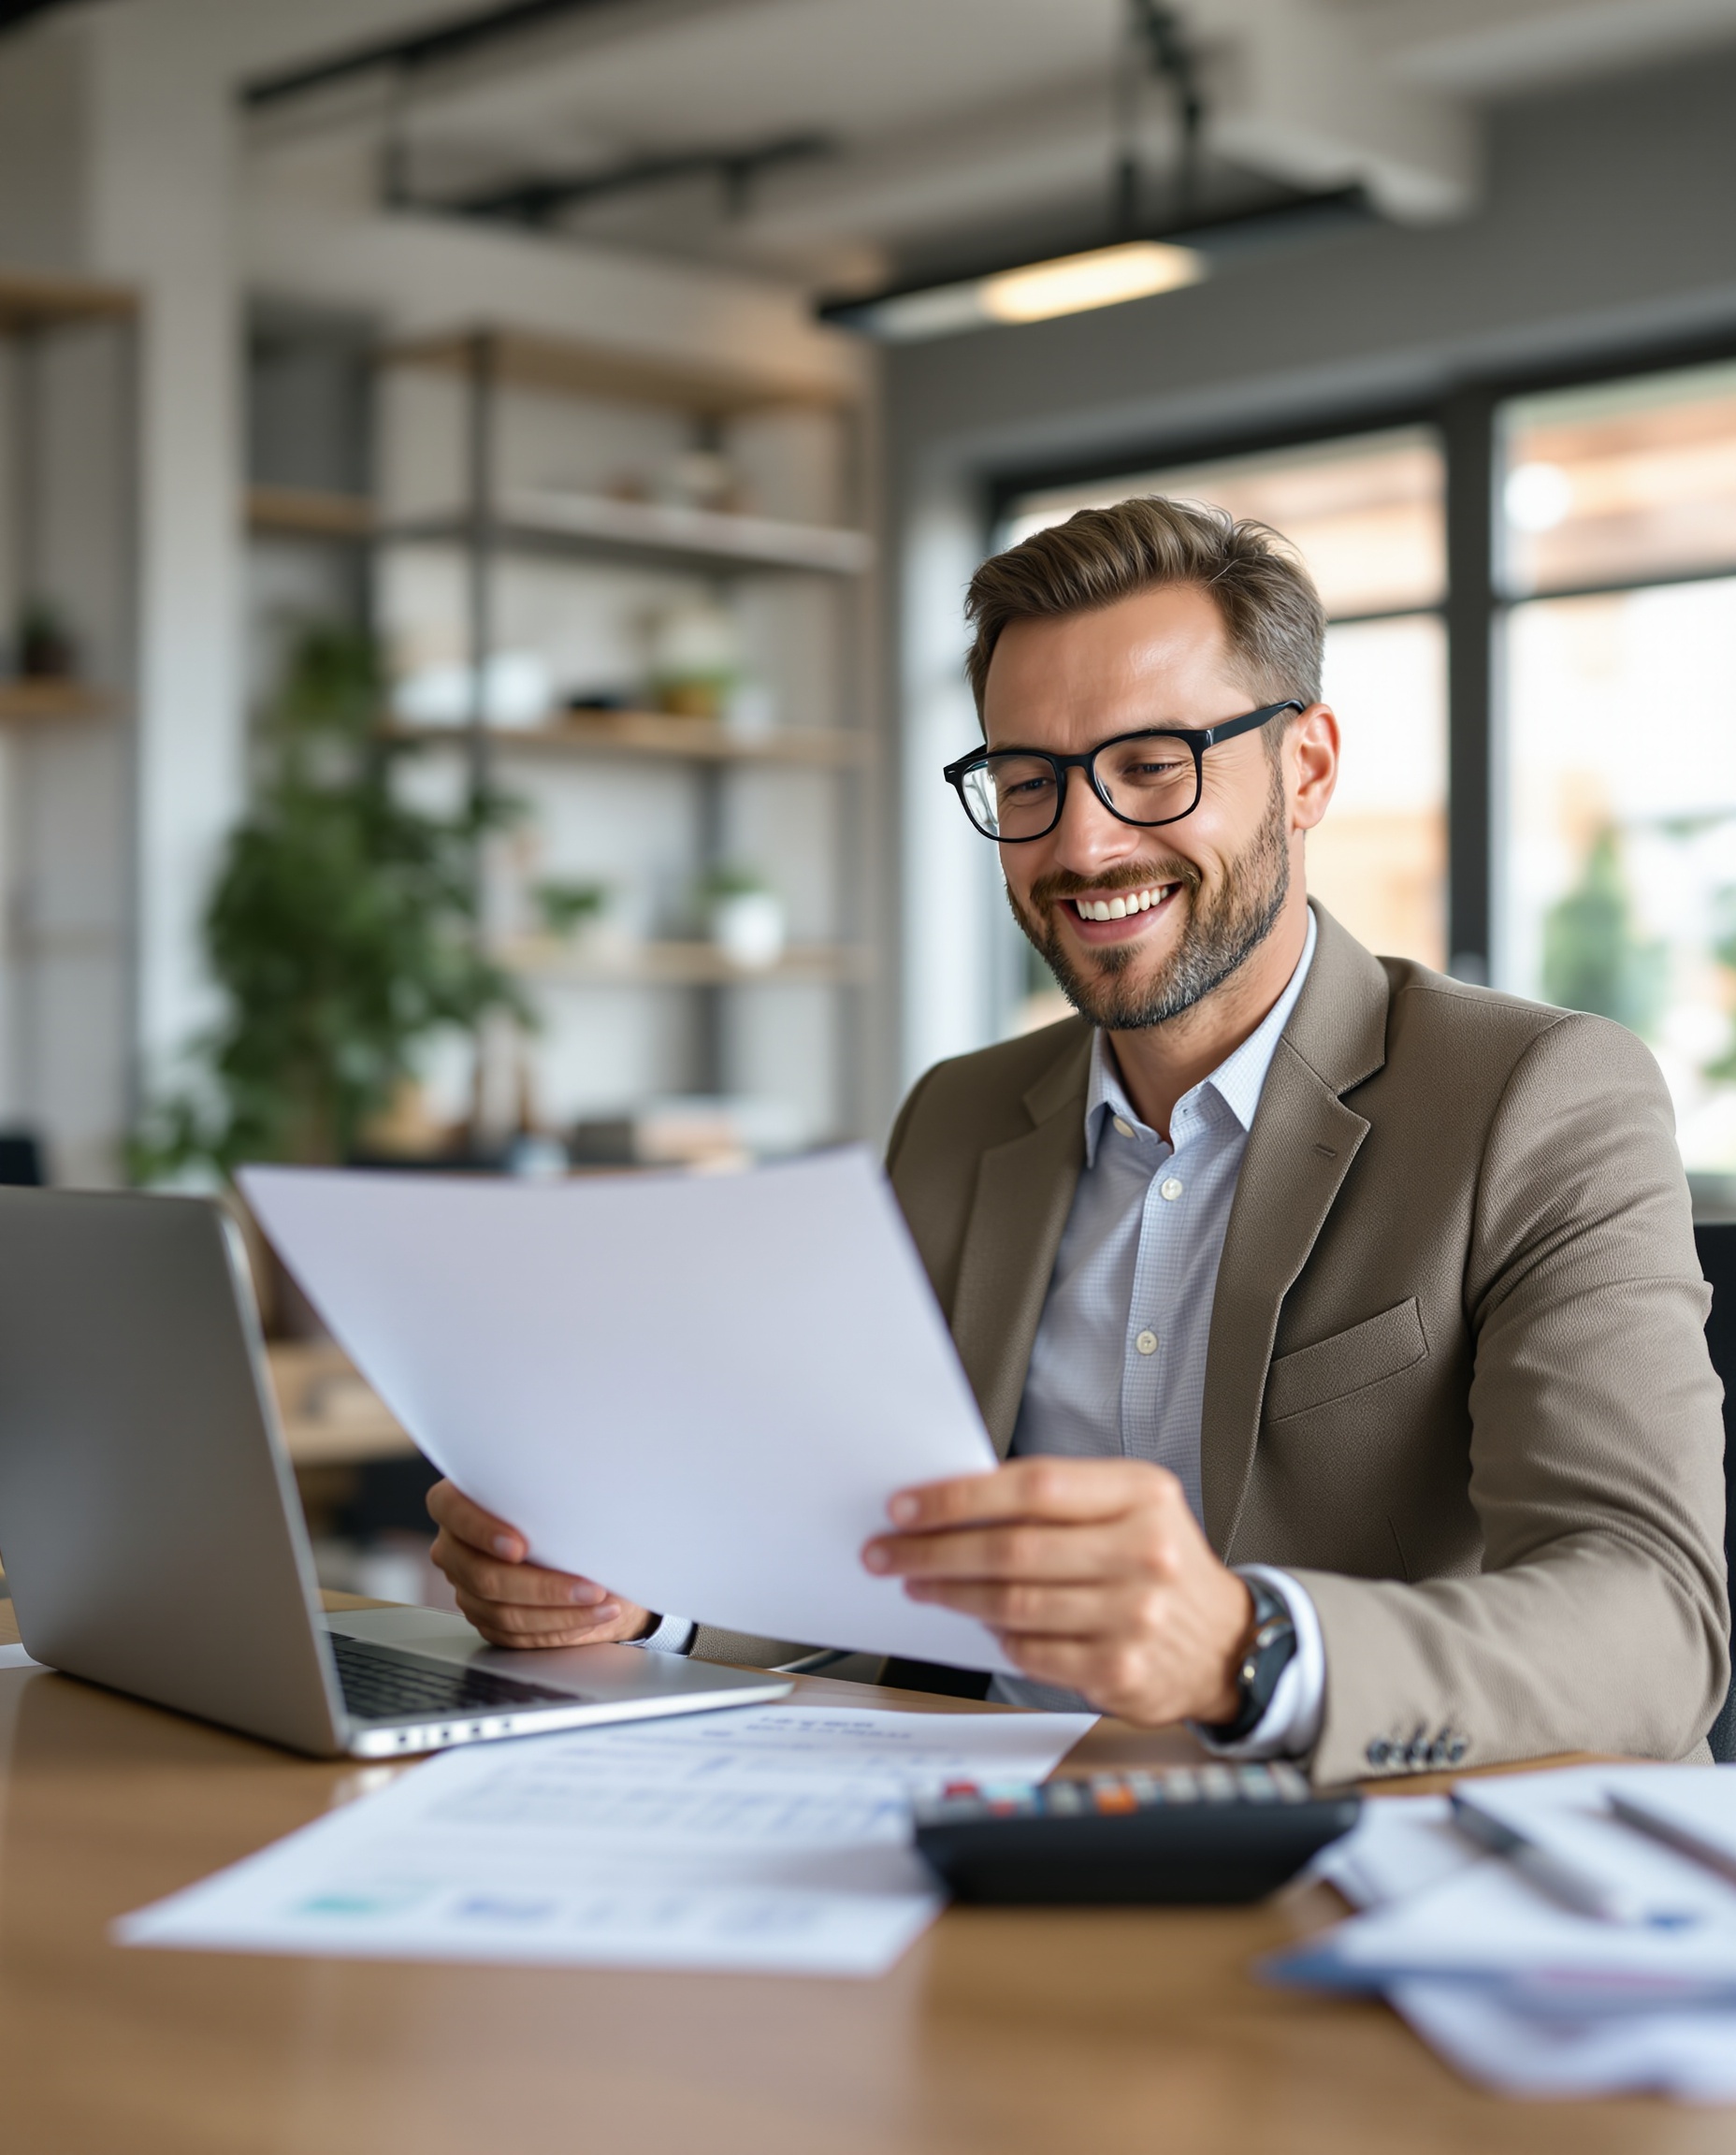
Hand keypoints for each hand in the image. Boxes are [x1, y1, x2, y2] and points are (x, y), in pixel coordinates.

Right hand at [426, 1480, 654, 1648]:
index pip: (452, 1510)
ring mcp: (465, 1585)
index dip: (481, 1530)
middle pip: (483, 1574)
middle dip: (543, 1586)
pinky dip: (557, 1628)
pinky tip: (588, 1618)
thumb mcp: (557, 1487)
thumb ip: (551, 1490)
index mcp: (458, 1501)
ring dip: (561, 1613)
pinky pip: (514, 1634)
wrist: (572, 1542)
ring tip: (602, 1604)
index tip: (520, 1546)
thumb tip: (585, 1494)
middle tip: (589, 1588)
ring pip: (503, 1612)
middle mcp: (455, 1546)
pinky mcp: (484, 1616)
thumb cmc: (561, 1503)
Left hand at [862, 1457, 1253, 1725]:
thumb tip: (955, 1505)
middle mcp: (1145, 1552)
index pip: (1034, 1486)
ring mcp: (1137, 1616)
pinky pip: (1031, 1652)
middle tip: (889, 1550)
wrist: (1226, 1641)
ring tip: (920, 1583)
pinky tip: (979, 1622)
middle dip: (936, 1550)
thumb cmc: (1158, 1562)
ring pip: (1014, 1603)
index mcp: (1142, 1495)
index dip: (961, 1496)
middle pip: (1014, 1548)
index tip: (907, 1505)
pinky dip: (995, 1637)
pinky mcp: (1122, 1670)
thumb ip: (1057, 1501)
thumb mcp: (1130, 1507)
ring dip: (952, 1594)